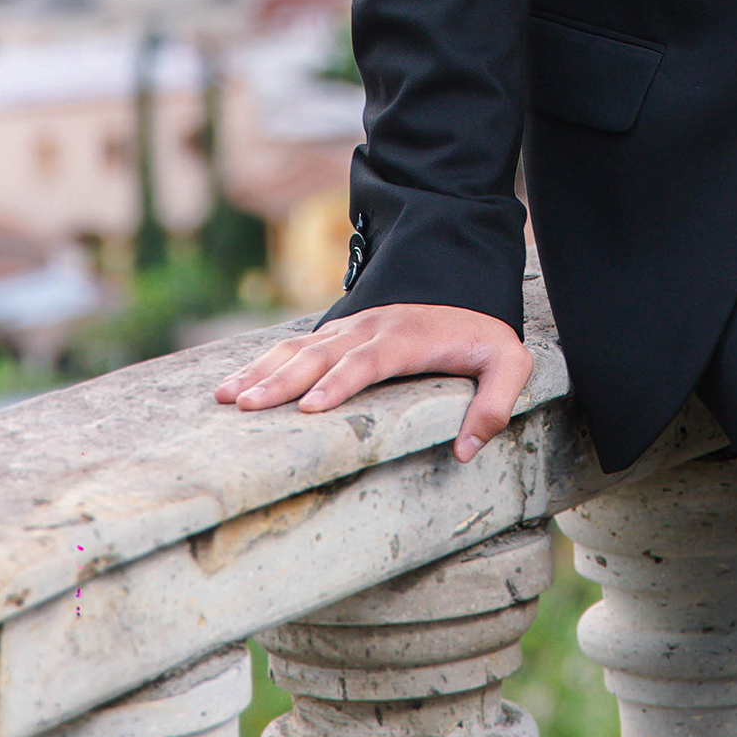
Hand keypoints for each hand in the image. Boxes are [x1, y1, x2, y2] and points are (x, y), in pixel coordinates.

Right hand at [213, 304, 534, 458]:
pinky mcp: (339, 332)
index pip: (368, 360)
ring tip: (227, 397)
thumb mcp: (510, 363)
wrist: (467, 286)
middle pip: (322, 353)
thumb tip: (466, 450)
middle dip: (282, 379)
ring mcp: (352, 326)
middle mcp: (373, 327)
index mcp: (409, 338)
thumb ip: (495, 403)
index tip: (308, 408)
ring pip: (300, 346)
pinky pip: (296, 345)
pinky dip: (262, 361)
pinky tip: (232, 381)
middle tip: (246, 405)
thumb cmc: (484, 336)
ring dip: (262, 370)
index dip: (339, 382)